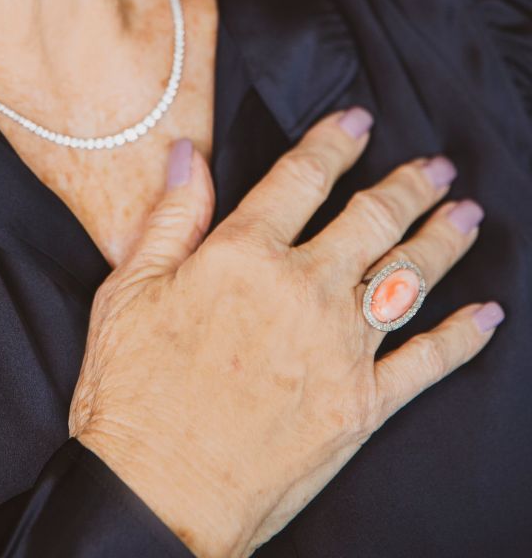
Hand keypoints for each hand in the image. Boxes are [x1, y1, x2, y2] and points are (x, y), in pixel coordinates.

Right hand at [68, 106, 502, 557]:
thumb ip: (171, 218)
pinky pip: (426, 363)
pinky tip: (486, 316)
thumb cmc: (130, 390)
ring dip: (442, 242)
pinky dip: (461, 337)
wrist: (155, 494)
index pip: (300, 178)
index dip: (333, 143)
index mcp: (243, 256)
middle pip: (371, 220)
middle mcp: (302, 290)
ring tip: (465, 216)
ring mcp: (338, 349)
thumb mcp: (128, 290)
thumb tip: (189, 156)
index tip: (358, 121)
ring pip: (408, 279)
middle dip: (408, 187)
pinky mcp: (359, 405)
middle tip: (436, 168)